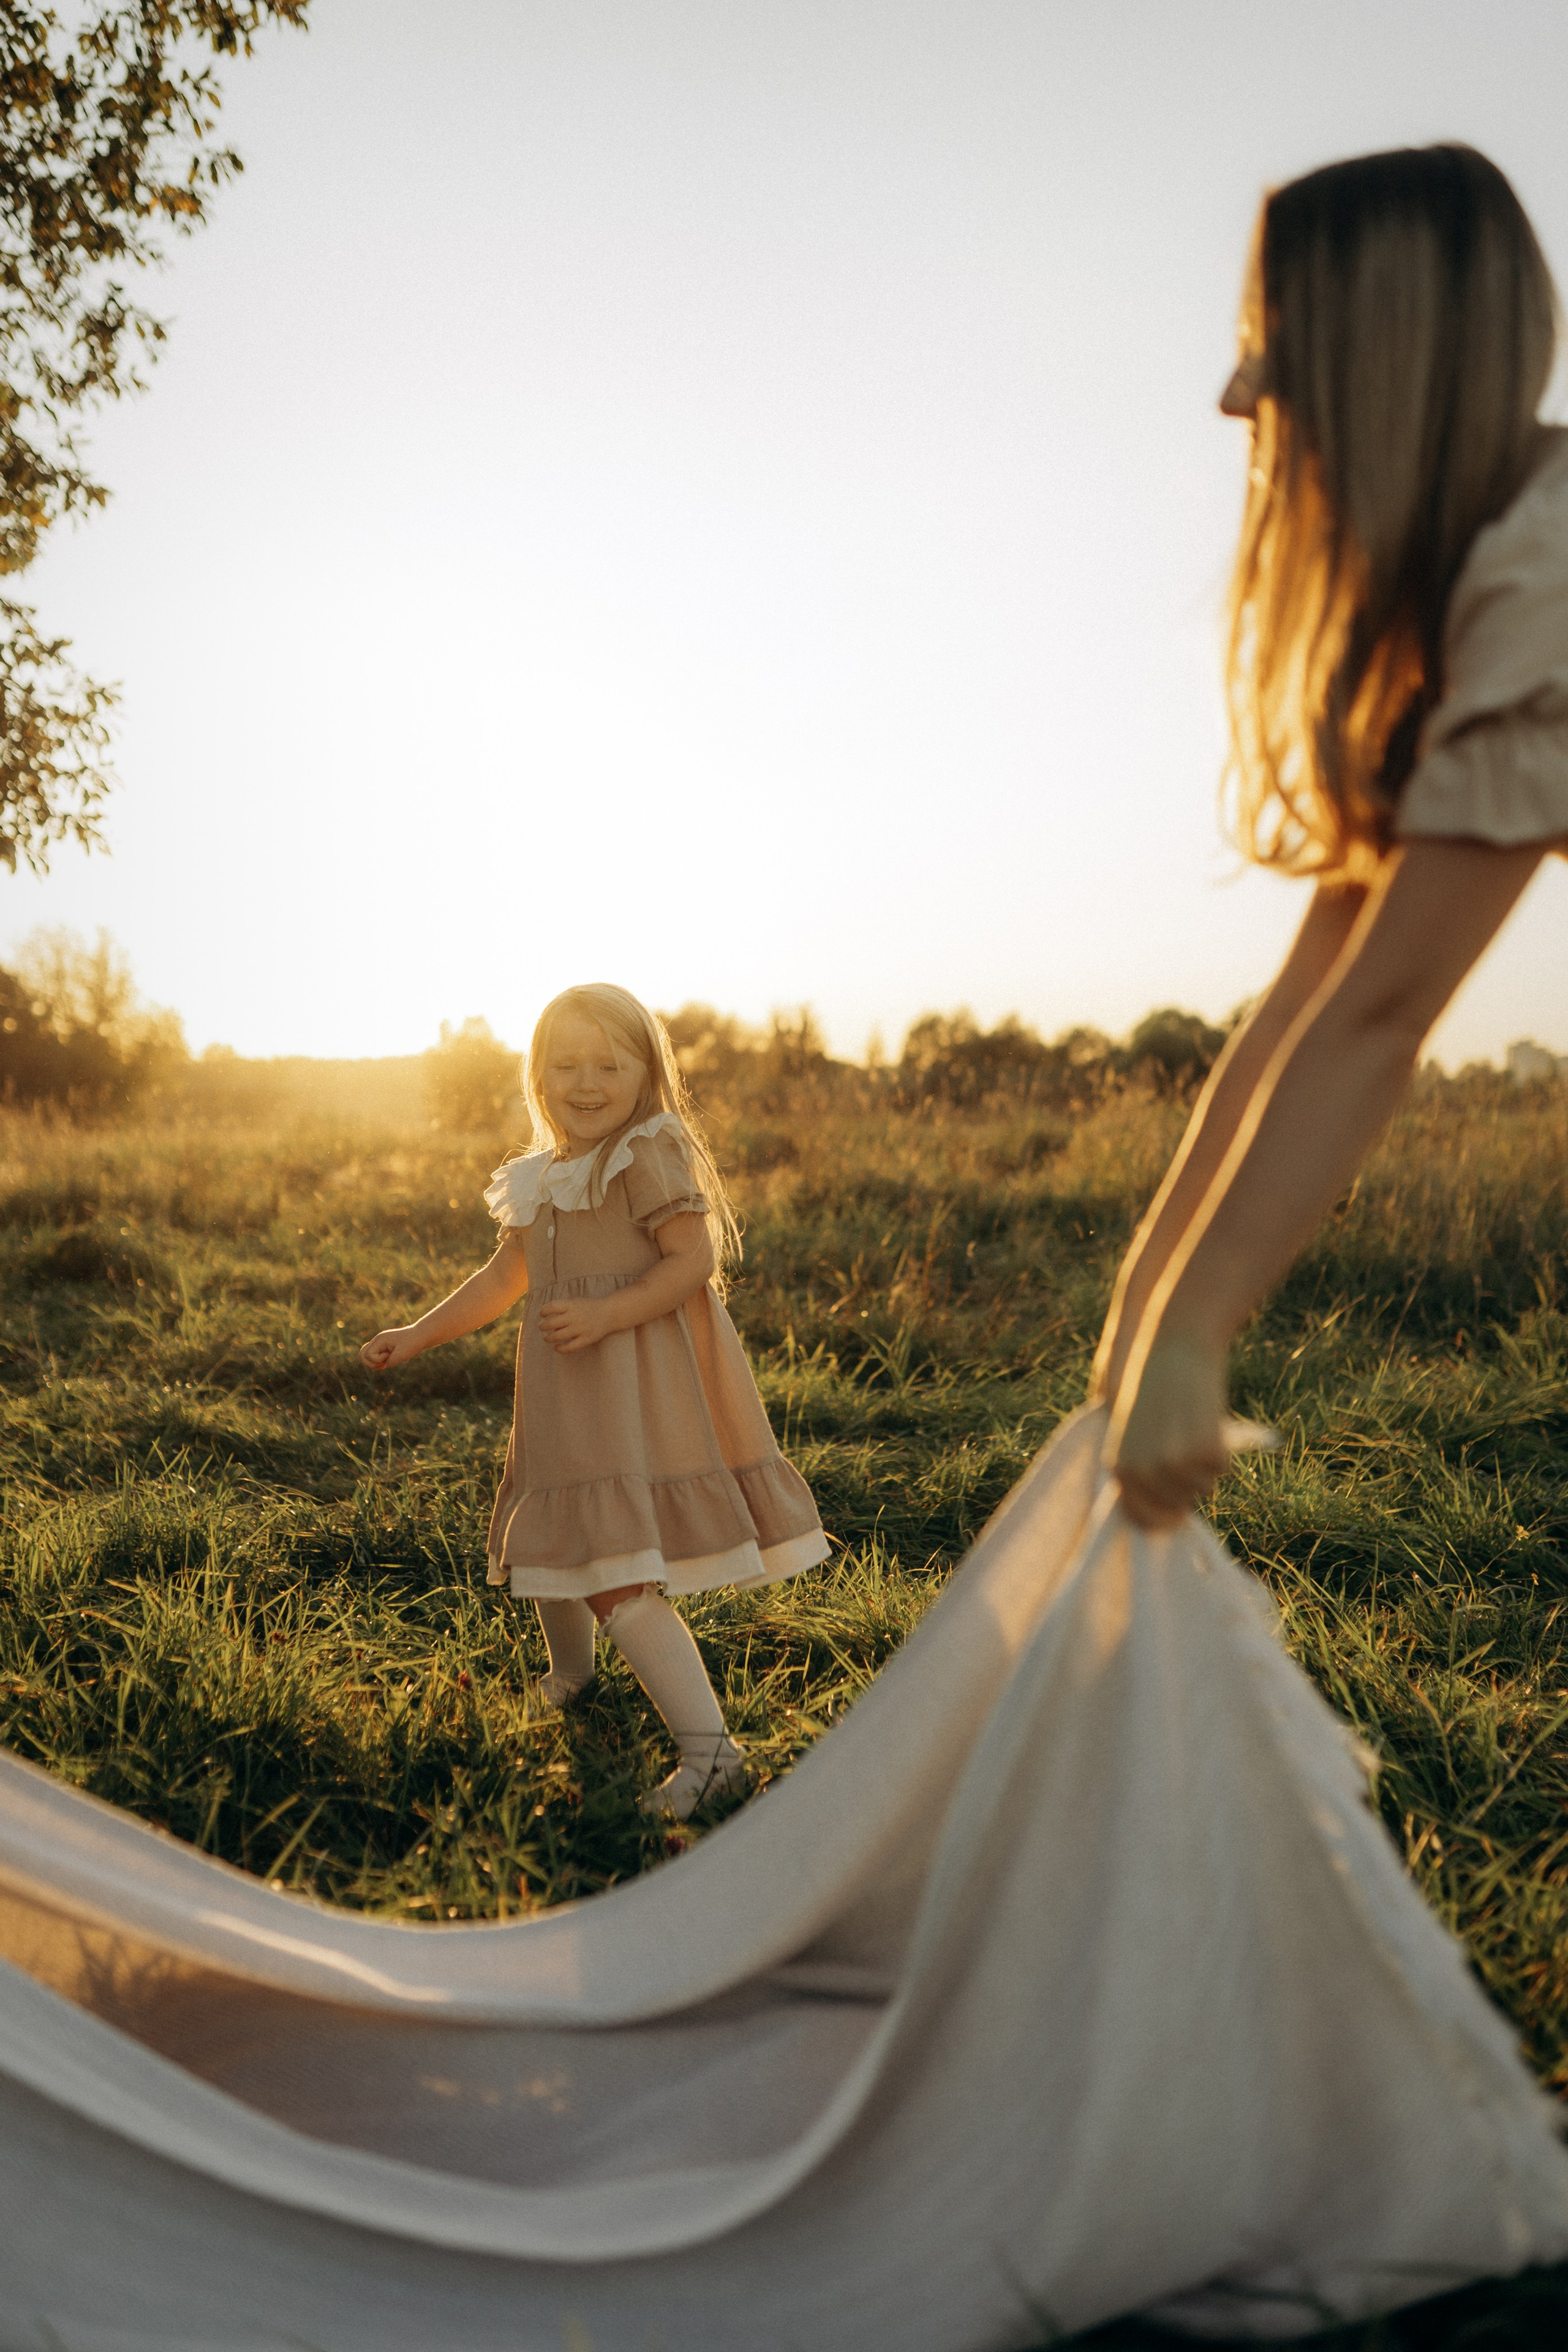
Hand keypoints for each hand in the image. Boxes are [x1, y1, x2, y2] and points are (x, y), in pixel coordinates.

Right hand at [359, 1326, 422, 1371]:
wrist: (420, 1336)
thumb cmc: (412, 1343)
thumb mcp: (401, 1355)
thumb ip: (389, 1362)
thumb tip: (383, 1364)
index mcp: (380, 1339)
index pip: (368, 1354)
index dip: (377, 1359)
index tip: (389, 1355)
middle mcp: (377, 1341)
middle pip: (362, 1355)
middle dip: (371, 1363)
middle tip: (383, 1363)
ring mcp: (379, 1344)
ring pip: (365, 1356)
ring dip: (373, 1364)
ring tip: (384, 1364)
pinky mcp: (383, 1348)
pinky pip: (372, 1357)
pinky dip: (377, 1363)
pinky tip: (386, 1364)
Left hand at [538, 1297, 617, 1353]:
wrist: (609, 1313)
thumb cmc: (588, 1308)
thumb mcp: (575, 1302)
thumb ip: (562, 1309)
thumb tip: (545, 1320)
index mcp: (572, 1305)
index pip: (552, 1307)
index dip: (543, 1311)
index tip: (542, 1314)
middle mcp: (575, 1316)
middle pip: (552, 1323)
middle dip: (543, 1326)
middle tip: (542, 1327)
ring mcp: (581, 1328)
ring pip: (558, 1336)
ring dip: (548, 1338)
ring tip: (546, 1337)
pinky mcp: (586, 1339)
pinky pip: (569, 1347)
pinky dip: (560, 1349)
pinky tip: (556, 1347)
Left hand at [1104, 1332, 1229, 1530]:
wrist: (1174, 1345)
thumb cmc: (1156, 1388)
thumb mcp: (1136, 1431)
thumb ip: (1143, 1468)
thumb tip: (1167, 1511)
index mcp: (1119, 1466)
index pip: (1140, 1517)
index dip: (1162, 1519)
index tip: (1177, 1516)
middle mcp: (1143, 1471)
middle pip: (1178, 1505)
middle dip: (1188, 1486)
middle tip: (1188, 1449)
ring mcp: (1174, 1464)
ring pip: (1203, 1489)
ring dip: (1205, 1466)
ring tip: (1194, 1428)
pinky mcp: (1204, 1451)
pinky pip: (1222, 1469)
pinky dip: (1222, 1451)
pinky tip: (1209, 1421)